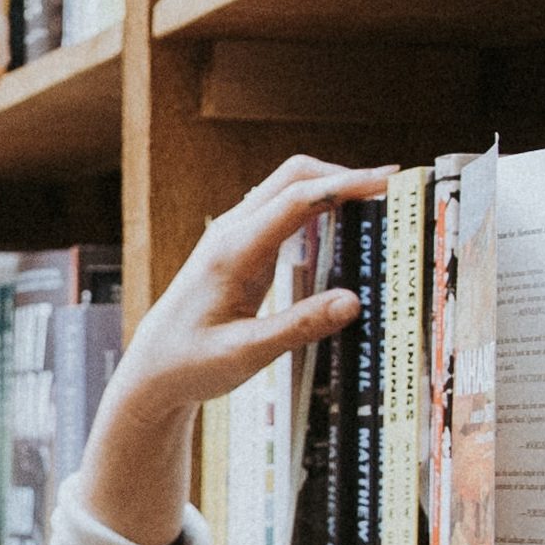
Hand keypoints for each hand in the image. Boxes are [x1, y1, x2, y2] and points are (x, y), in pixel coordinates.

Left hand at [75, 154, 389, 544]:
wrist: (151, 370)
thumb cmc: (190, 365)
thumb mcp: (246, 355)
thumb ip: (299, 327)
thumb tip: (354, 300)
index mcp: (232, 251)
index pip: (297, 200)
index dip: (345, 184)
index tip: (388, 181)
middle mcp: (232, 232)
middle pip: (294, 176)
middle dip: (344, 174)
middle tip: (393, 188)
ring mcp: (236, 236)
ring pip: (290, 189)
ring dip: (333, 188)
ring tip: (379, 204)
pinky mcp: (243, 248)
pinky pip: (286, 212)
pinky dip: (320, 208)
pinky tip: (346, 227)